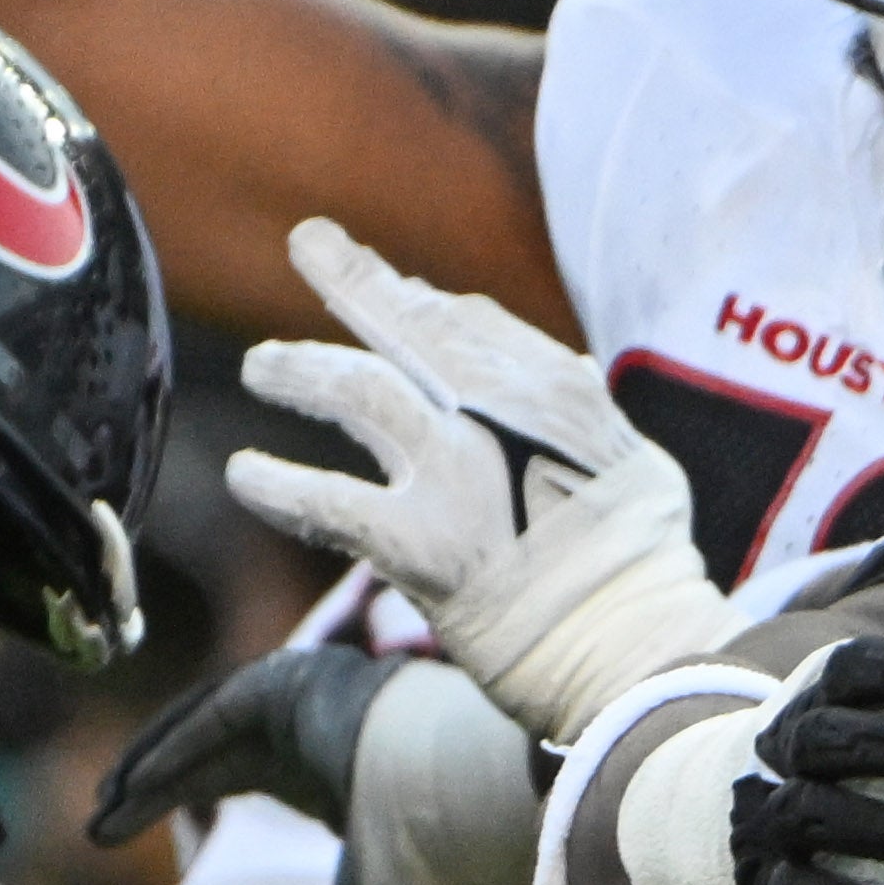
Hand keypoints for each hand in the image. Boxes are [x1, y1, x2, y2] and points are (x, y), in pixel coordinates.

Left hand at [92, 646, 540, 884]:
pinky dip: (168, 746)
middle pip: (229, 751)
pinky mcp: (311, 682)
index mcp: (365, 793)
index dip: (198, 804)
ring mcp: (330, 705)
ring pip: (217, 724)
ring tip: (102, 812)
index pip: (267, 779)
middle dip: (161, 784)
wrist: (494, 821)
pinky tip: (126, 792)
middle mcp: (346, 743)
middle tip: (100, 825)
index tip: (148, 844)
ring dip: (152, 764)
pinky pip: (218, 709)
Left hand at [228, 217, 734, 742]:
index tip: (392, 286)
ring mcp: (457, 475)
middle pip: (415, 328)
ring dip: (301, 370)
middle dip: (358, 280)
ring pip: (357, 393)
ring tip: (262, 366)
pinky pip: (326, 501)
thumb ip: (584, 416)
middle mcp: (502, 418)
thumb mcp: (632, 461)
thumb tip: (567, 369)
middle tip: (313, 242)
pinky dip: (278, 485)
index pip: (477, 326)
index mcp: (558, 394)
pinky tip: (245, 475)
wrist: (630, 642)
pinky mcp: (417, 543)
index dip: (425, 303)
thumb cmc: (638, 562)